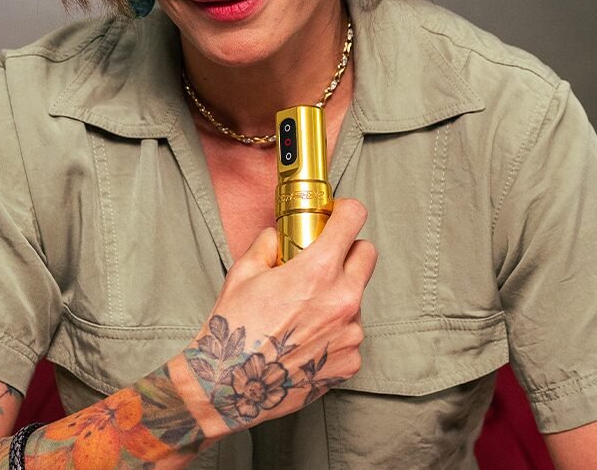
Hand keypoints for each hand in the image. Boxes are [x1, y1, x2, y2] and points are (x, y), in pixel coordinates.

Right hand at [173, 199, 376, 437]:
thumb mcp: (244, 272)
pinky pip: (350, 334)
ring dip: (338, 295)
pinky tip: (306, 339)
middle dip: (349, 250)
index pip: (353, 220)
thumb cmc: (234, 328)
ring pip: (357, 298)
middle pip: (367, 254)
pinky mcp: (350, 362)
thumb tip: (280, 236)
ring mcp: (350, 333)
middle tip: (323, 259)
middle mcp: (343, 300)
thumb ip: (268, 244)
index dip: (346, 211)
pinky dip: (334, 331)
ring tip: (304, 312)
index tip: (338, 214)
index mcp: (317, 271)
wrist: (229, 385)